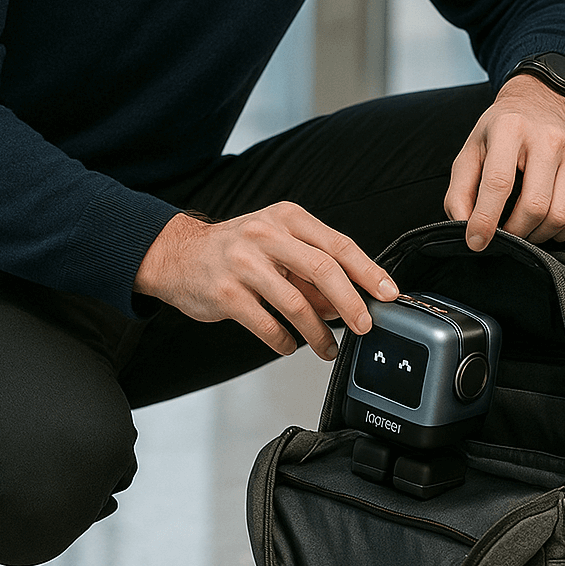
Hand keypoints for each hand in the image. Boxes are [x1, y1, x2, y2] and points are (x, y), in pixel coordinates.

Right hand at [134, 202, 398, 360]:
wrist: (176, 255)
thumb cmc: (235, 249)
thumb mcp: (276, 243)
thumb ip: (312, 269)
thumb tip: (348, 303)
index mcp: (286, 217)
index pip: (338, 244)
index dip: (368, 270)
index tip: (387, 293)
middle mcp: (266, 234)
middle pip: (322, 269)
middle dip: (351, 303)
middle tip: (364, 325)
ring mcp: (243, 263)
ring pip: (296, 303)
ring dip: (318, 333)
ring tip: (328, 348)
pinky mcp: (226, 293)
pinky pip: (266, 324)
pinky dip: (284, 341)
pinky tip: (290, 345)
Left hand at [445, 75, 564, 249]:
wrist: (540, 105)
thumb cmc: (500, 133)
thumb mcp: (471, 152)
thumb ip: (459, 191)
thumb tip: (464, 228)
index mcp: (511, 128)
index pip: (499, 182)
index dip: (485, 218)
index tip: (476, 241)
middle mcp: (548, 138)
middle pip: (534, 205)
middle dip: (515, 232)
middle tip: (503, 234)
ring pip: (558, 217)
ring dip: (536, 235)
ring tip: (521, 228)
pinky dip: (557, 232)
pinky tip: (542, 223)